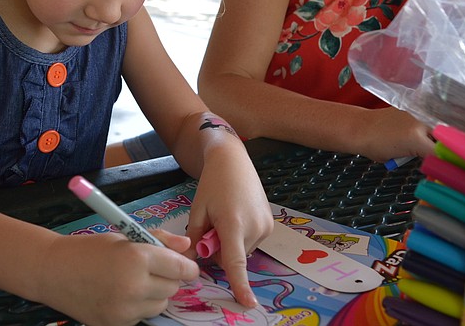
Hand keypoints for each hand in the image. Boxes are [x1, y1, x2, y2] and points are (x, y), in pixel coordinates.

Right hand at [40, 231, 197, 325]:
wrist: (53, 272)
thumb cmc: (89, 249)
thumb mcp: (125, 236)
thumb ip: (159, 240)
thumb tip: (186, 246)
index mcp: (137, 258)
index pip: (180, 267)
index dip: (186, 266)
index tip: (186, 265)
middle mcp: (134, 286)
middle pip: (173, 288)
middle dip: (168, 277)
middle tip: (150, 268)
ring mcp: (125, 310)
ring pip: (160, 305)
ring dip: (155, 294)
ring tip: (132, 281)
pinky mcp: (116, 325)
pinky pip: (141, 316)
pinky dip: (138, 307)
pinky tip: (120, 295)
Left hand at [185, 139, 272, 307]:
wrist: (233, 160)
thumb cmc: (212, 183)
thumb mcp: (198, 210)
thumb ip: (196, 239)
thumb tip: (194, 260)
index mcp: (234, 224)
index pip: (236, 263)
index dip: (240, 285)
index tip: (248, 303)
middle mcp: (254, 227)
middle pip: (233, 257)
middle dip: (220, 250)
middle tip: (212, 226)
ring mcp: (266, 226)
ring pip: (242, 251)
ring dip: (231, 243)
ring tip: (226, 216)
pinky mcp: (270, 224)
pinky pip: (251, 242)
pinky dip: (241, 236)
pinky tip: (236, 215)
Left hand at [357, 107, 434, 161]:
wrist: (359, 128)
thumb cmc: (374, 147)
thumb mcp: (398, 159)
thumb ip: (417, 157)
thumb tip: (431, 161)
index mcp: (417, 139)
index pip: (439, 152)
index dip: (441, 159)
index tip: (439, 164)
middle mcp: (419, 124)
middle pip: (439, 138)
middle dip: (436, 148)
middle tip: (428, 156)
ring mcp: (414, 115)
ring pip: (431, 129)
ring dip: (428, 137)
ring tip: (416, 144)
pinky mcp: (408, 110)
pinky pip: (420, 122)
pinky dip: (418, 129)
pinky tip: (408, 134)